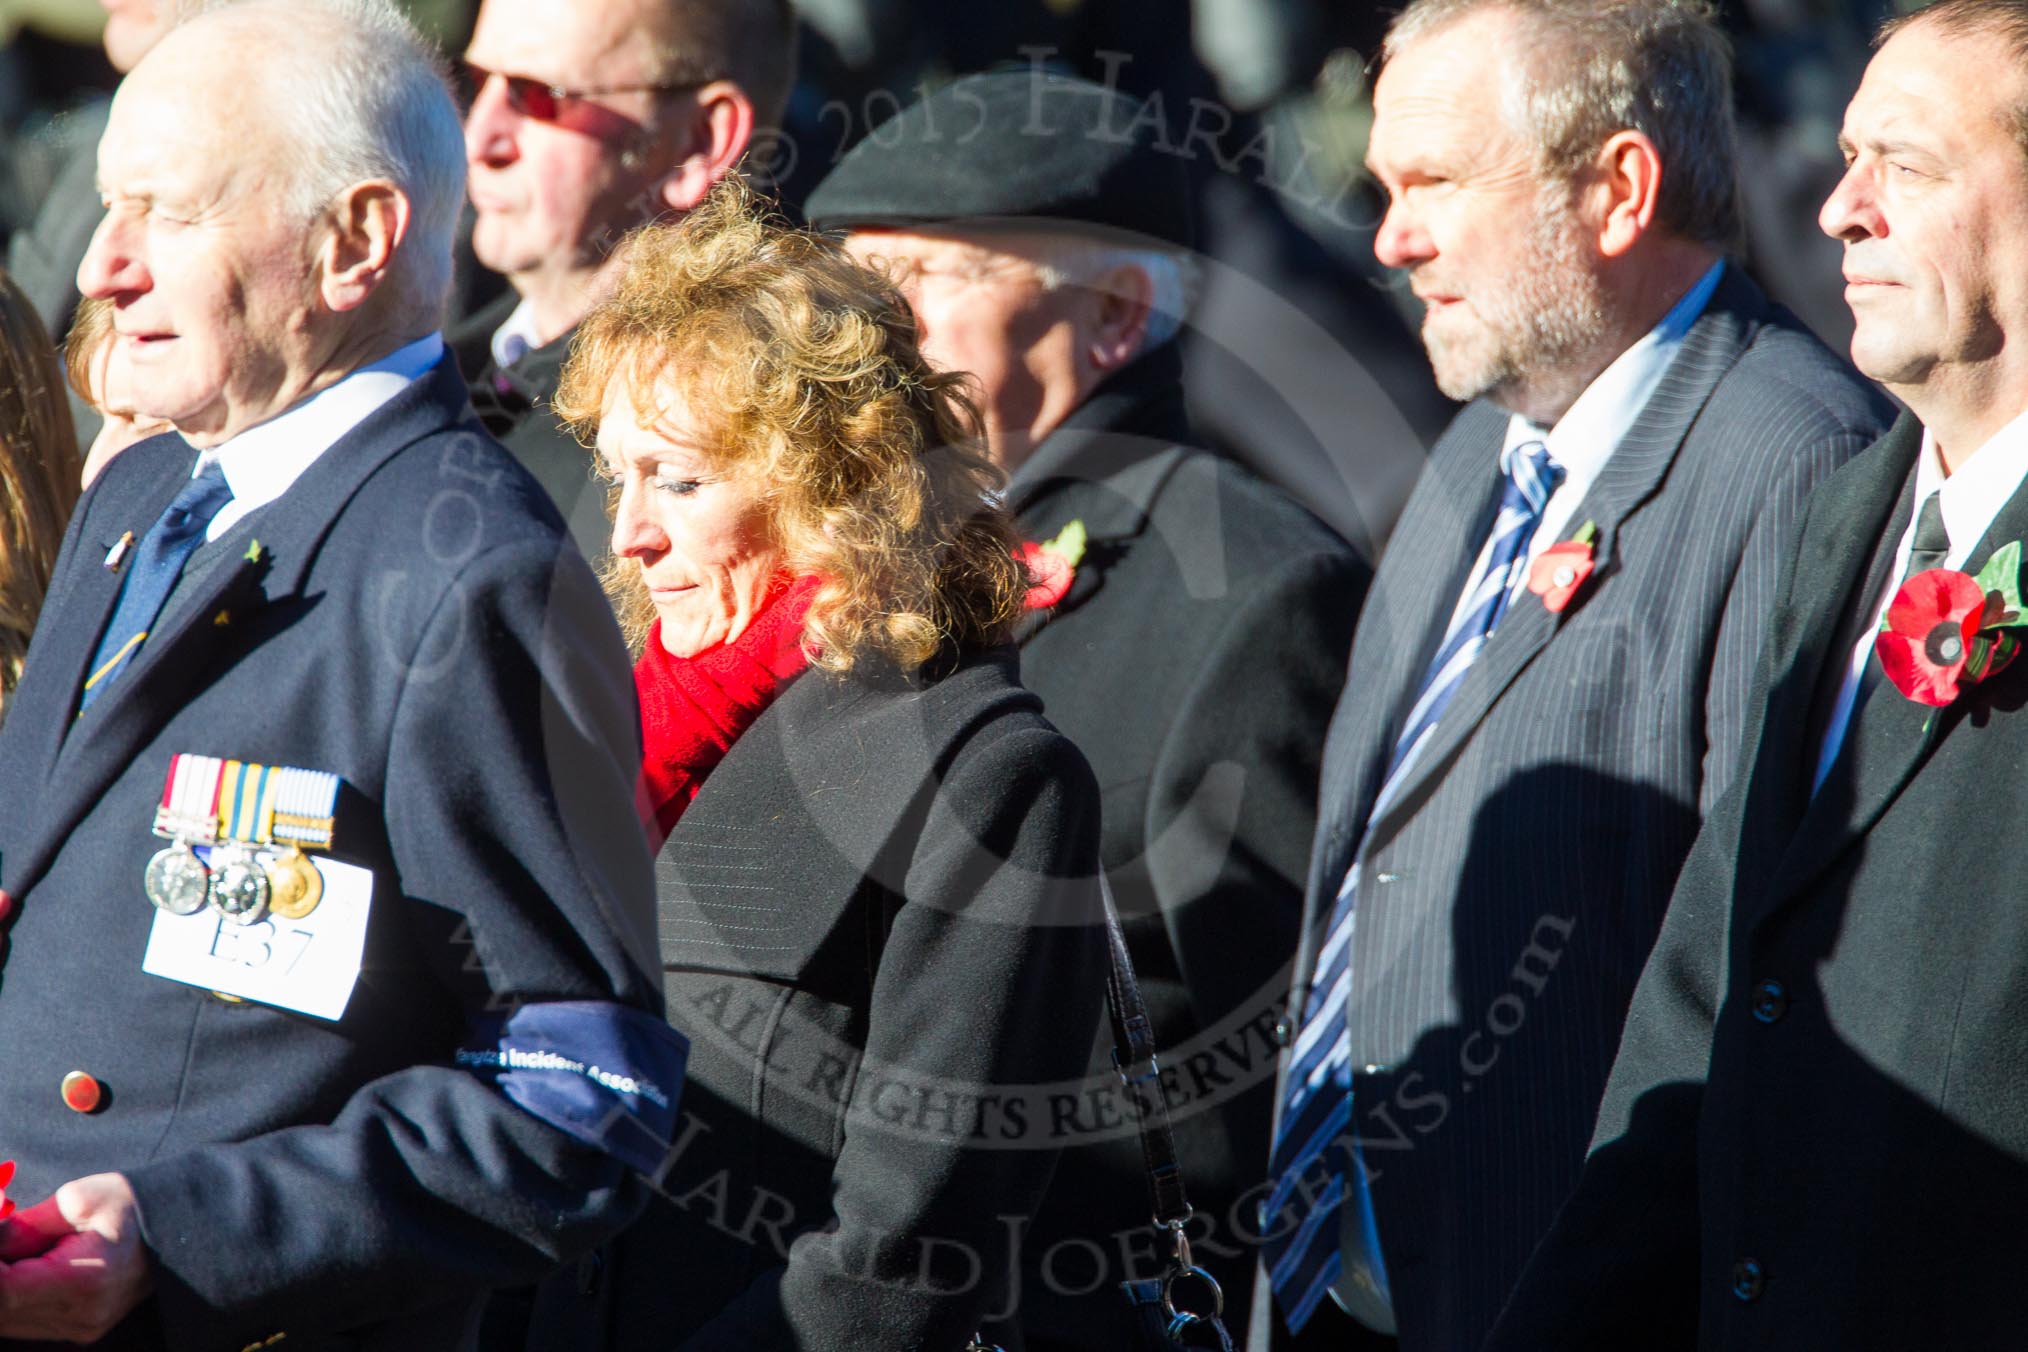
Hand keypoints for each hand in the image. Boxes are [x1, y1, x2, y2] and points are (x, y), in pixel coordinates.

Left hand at [0, 1172, 153, 1340]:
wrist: (175, 1226)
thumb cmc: (129, 1205)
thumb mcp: (78, 1200)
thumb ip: (22, 1226)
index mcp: (85, 1278)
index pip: (5, 1289)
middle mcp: (82, 1314)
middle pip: (1, 1310)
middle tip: (3, 1240)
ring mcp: (81, 1327)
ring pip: (6, 1321)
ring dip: (1, 1289)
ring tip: (16, 1253)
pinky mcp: (80, 1331)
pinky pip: (24, 1323)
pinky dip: (10, 1300)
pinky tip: (23, 1270)